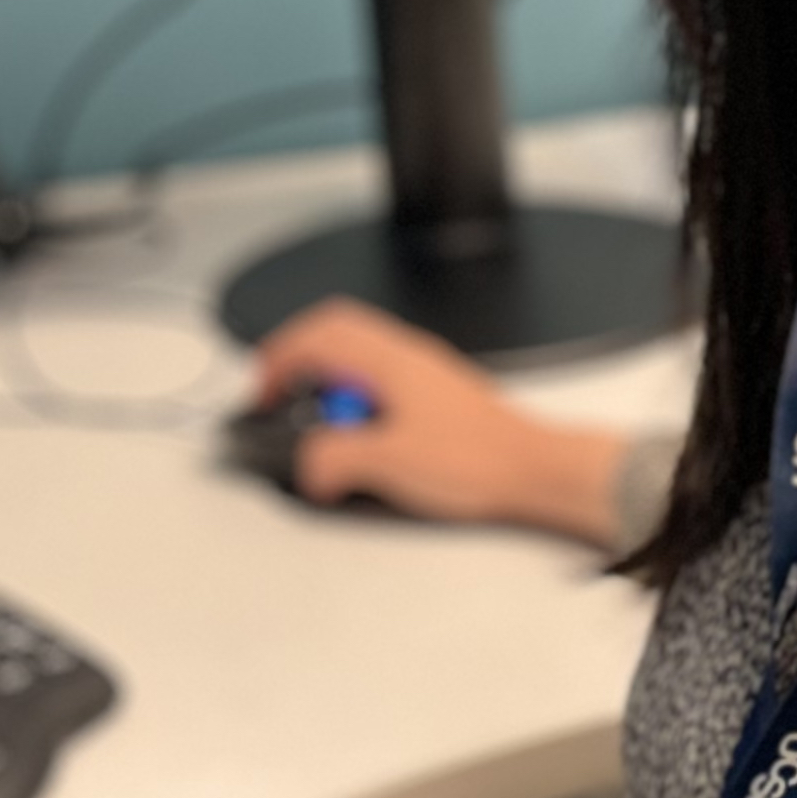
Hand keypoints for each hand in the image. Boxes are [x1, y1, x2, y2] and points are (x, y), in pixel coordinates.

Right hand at [251, 297, 627, 546]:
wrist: (534, 471)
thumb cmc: (479, 459)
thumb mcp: (389, 463)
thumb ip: (334, 458)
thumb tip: (308, 463)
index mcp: (389, 360)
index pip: (316, 336)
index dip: (277, 361)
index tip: (262, 393)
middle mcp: (405, 355)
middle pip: (334, 326)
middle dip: (296, 354)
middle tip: (278, 389)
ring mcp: (422, 371)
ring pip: (357, 347)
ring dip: (326, 372)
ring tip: (319, 418)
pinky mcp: (434, 393)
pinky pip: (379, 373)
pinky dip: (353, 391)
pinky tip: (359, 433)